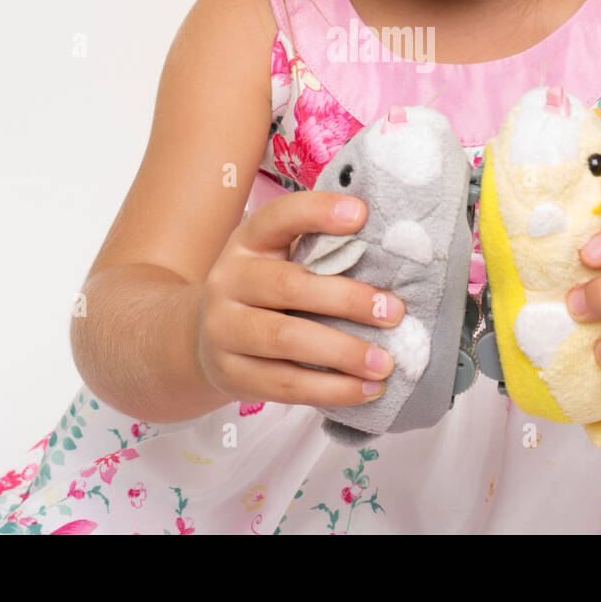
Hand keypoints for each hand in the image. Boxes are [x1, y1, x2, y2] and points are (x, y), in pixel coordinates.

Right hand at [196, 190, 405, 407]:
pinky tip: (365, 389)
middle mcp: (229, 280)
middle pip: (289, 286)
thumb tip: (390, 253)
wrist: (205, 339)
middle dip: (348, 299)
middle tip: (395, 312)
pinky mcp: (232, 374)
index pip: (279, 217)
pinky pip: (285, 384)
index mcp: (248, 242)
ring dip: (343, 352)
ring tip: (384, 363)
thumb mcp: (279, 260)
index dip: (318, 212)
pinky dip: (331, 389)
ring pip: (286, 339)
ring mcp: (224, 329)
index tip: (361, 214)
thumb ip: (320, 251)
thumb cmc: (265, 292)